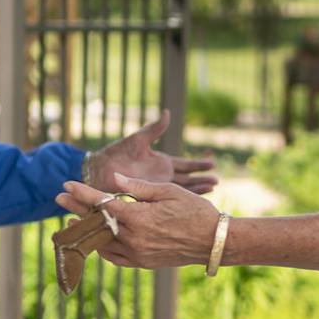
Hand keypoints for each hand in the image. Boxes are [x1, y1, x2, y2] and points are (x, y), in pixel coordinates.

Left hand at [55, 172, 221, 269]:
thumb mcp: (168, 192)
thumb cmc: (195, 211)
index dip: (82, 194)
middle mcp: (134, 239)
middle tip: (59, 200)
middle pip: (96, 224)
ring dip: (86, 232)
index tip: (66, 185)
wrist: (213, 242)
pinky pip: (114, 257)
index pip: (102, 204)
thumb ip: (138, 188)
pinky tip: (96, 240)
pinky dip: (102, 248)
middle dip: (76, 210)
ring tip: (72, 222)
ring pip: (102, 244)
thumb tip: (114, 180)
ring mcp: (137, 254)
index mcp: (139, 218)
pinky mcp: (142, 264)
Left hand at [84, 110, 218, 196]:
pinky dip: (180, 203)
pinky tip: (190, 205)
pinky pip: (169, 202)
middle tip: (218, 181)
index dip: (199, 165)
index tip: (213, 165)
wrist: (100, 170)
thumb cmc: (117, 153)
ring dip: (196, 190)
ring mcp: (158, 189)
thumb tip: (168, 113)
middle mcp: (163, 177)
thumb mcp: (139, 140)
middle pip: (188, 179)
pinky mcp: (151, 199)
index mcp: (162, 163)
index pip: (185, 165)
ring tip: (211, 191)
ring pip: (181, 192)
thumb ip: (155, 129)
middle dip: (202, 180)